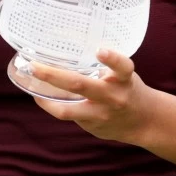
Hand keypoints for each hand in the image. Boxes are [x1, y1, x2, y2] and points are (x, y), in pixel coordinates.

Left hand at [30, 49, 158, 144]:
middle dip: (54, 75)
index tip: (100, 50)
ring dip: (46, 98)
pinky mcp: (93, 125)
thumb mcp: (123, 74)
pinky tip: (40, 96)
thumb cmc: (127, 89)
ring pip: (69, 109)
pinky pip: (67, 115)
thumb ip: (103, 66)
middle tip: (34, 66)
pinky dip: (50, 105)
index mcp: (124, 79)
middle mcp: (113, 96)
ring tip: (30, 82)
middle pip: (81, 85)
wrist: (144, 121)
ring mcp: (102, 113)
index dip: (112, 59)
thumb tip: (68, 49)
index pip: (122, 67)